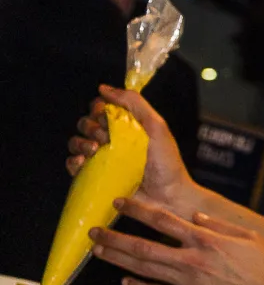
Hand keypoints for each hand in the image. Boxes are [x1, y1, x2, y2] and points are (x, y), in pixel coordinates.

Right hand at [67, 85, 210, 219]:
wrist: (169, 196)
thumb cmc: (166, 162)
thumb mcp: (156, 126)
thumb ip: (134, 103)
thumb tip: (104, 88)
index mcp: (124, 127)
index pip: (99, 109)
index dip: (98, 108)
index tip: (105, 114)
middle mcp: (111, 141)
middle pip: (85, 124)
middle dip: (91, 126)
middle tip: (106, 137)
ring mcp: (102, 160)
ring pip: (76, 143)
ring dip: (81, 142)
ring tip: (96, 150)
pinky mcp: (96, 178)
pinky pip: (73, 166)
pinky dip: (73, 161)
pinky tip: (83, 161)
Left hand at [90, 195, 263, 284]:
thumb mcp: (250, 237)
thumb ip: (219, 225)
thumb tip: (194, 217)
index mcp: (206, 240)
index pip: (162, 220)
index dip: (137, 209)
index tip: (119, 202)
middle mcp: (192, 260)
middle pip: (143, 246)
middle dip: (114, 237)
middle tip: (94, 231)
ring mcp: (189, 283)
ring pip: (145, 269)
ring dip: (119, 259)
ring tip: (100, 252)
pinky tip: (126, 281)